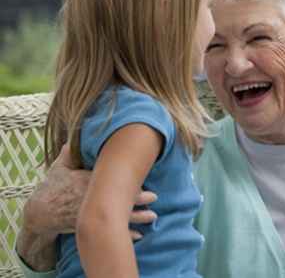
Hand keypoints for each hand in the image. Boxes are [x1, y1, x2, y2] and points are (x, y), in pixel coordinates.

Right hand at [23, 144, 157, 238]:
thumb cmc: (51, 187)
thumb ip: (68, 154)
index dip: (125, 180)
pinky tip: (139, 235)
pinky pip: (110, 231)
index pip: (109, 181)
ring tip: (153, 216)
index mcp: (85, 182)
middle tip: (154, 196)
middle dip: (135, 198)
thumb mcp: (58, 168)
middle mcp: (90, 199)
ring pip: (117, 216)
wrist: (39, 213)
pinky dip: (125, 234)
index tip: (141, 176)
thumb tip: (72, 138)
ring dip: (136, 217)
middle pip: (116, 199)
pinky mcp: (89, 226)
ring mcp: (90, 214)